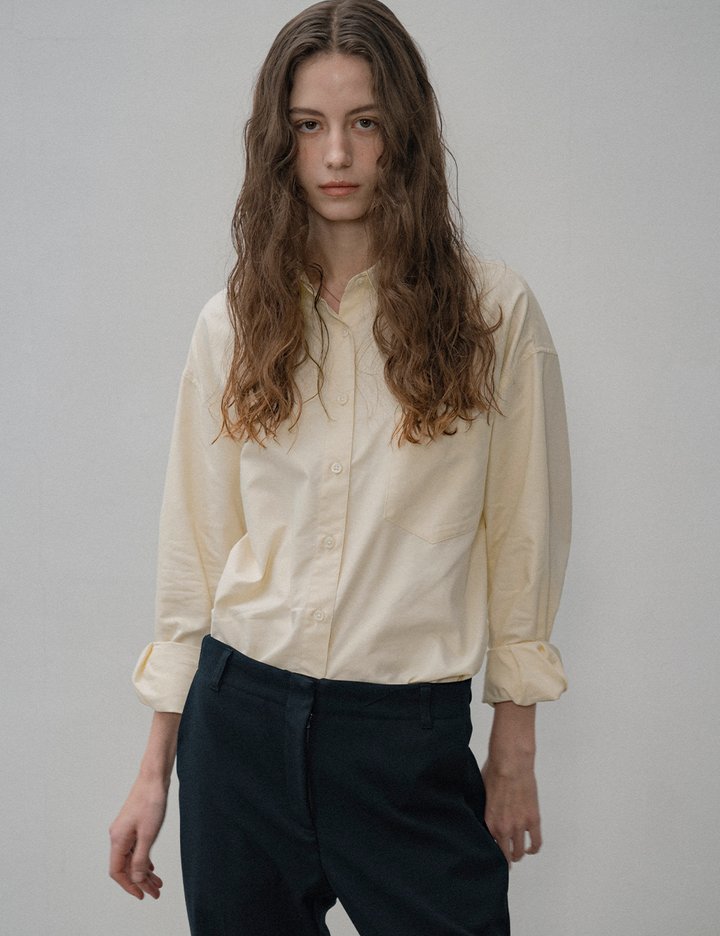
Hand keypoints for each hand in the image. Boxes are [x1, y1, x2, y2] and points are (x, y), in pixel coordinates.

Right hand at [108, 776, 168, 898]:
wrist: (153, 778)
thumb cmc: (151, 802)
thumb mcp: (148, 835)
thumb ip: (141, 859)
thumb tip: (136, 879)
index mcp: (118, 840)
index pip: (117, 872)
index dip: (129, 885)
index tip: (142, 895)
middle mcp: (118, 837)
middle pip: (126, 867)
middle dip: (140, 881)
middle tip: (155, 893)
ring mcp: (125, 831)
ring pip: (132, 858)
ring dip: (144, 872)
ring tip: (158, 883)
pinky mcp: (132, 825)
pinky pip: (135, 849)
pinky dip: (144, 859)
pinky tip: (152, 866)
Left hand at [481, 755, 541, 863]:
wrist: (511, 763)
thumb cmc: (494, 772)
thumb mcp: (482, 794)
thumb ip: (483, 809)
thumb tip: (481, 814)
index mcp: (489, 822)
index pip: (490, 847)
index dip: (490, 852)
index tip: (491, 854)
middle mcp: (504, 828)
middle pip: (505, 854)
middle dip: (505, 858)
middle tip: (505, 857)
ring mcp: (520, 825)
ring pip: (520, 852)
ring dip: (518, 854)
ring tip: (517, 853)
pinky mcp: (533, 820)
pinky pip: (536, 842)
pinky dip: (533, 848)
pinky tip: (530, 849)